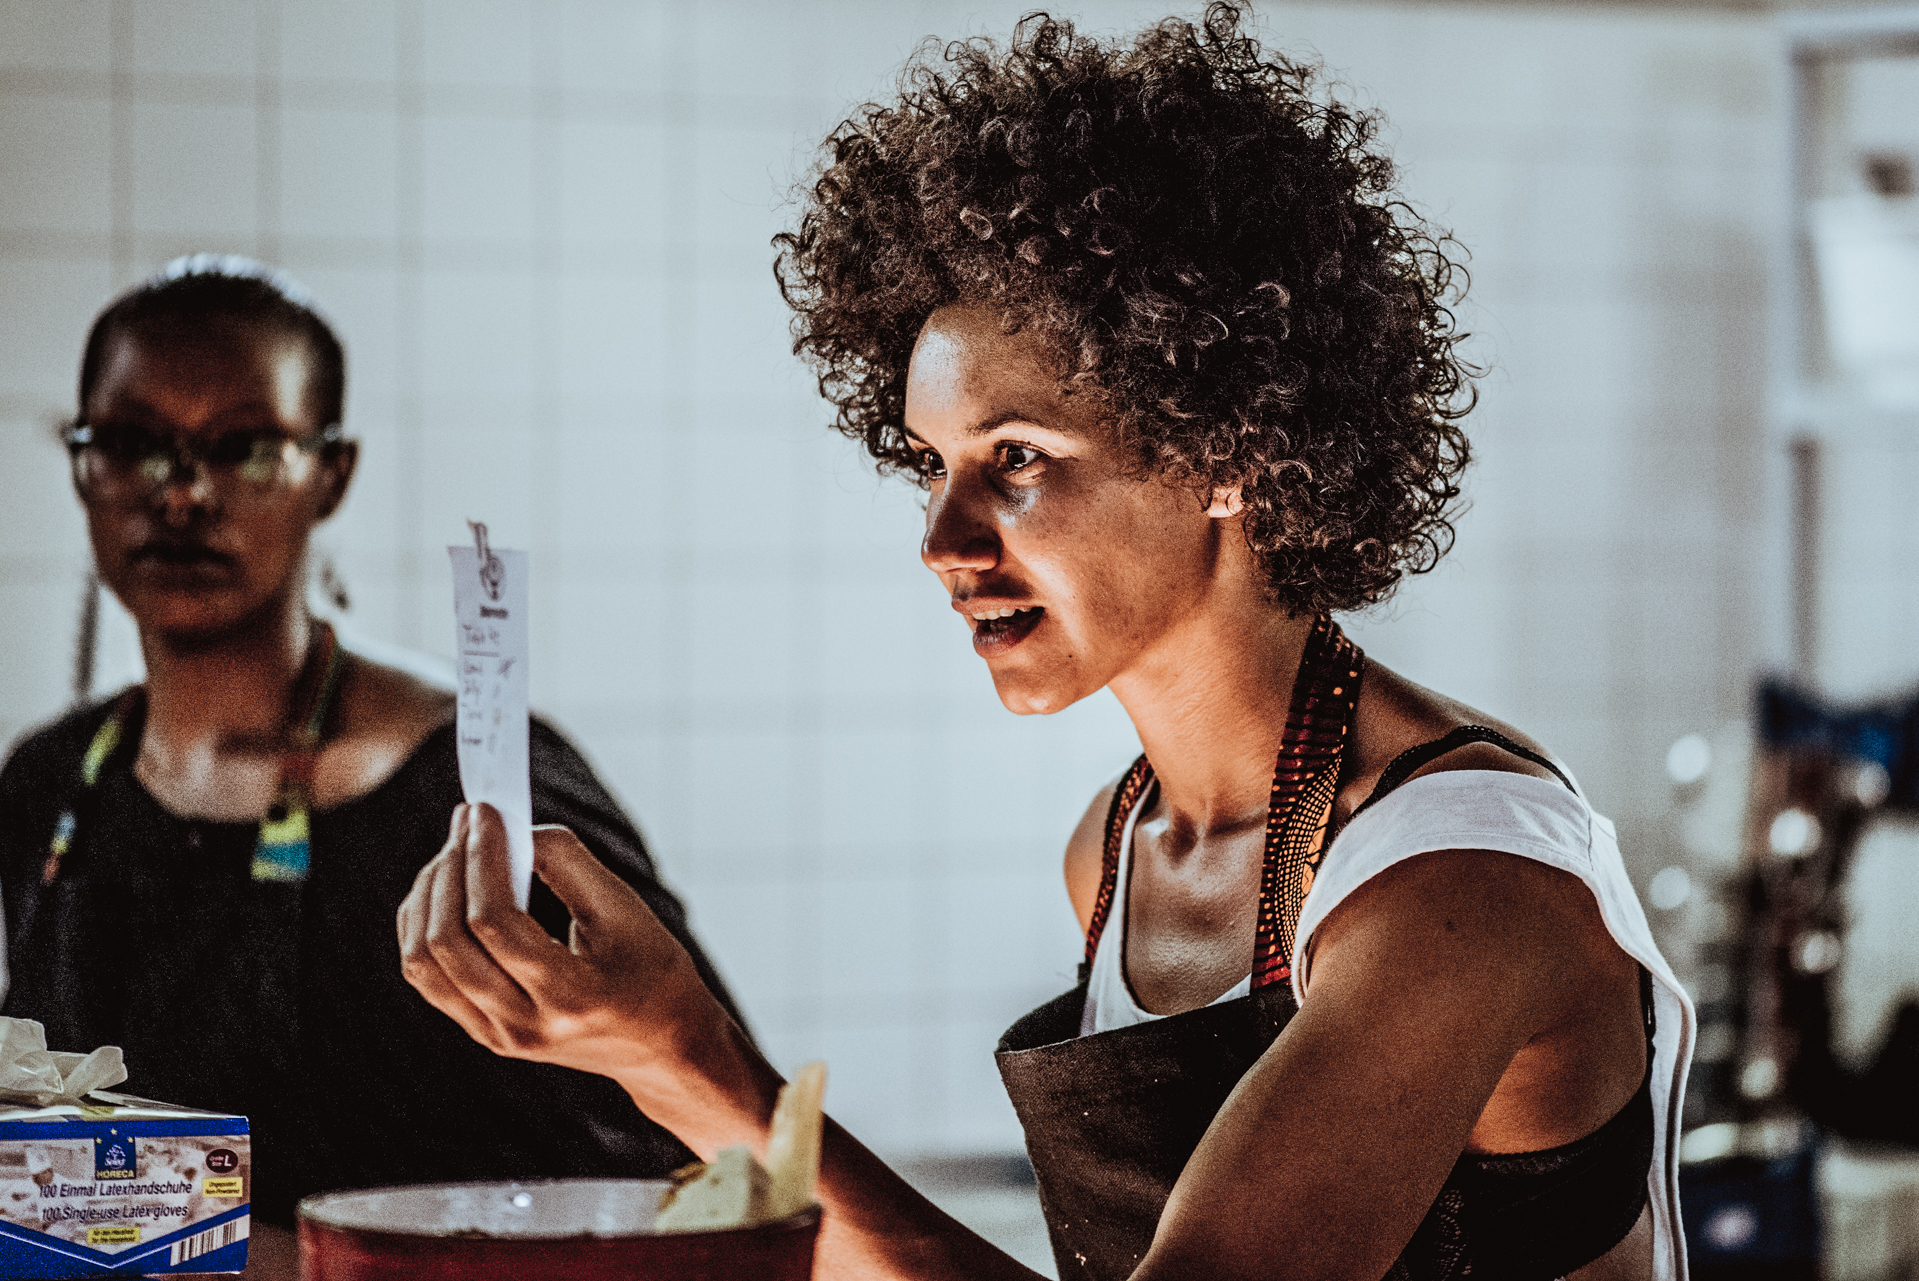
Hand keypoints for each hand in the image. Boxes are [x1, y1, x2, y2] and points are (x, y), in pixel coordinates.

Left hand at [397, 803, 730, 1093]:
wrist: (661, 1045)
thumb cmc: (653, 971)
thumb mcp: (625, 910)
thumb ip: (567, 862)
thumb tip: (509, 828)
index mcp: (569, 997)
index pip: (495, 922)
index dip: (482, 857)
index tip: (486, 810)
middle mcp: (524, 1025)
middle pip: (446, 942)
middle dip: (449, 868)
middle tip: (467, 821)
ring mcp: (497, 1036)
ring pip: (422, 963)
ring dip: (428, 896)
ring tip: (454, 852)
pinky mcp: (483, 1033)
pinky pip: (428, 977)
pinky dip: (424, 926)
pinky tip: (445, 889)